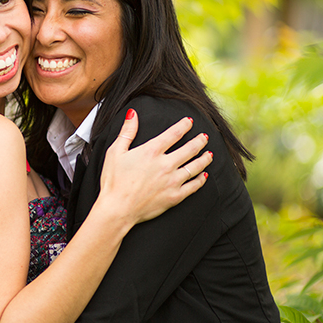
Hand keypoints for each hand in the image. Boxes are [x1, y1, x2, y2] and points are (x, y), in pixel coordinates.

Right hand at [99, 108, 211, 227]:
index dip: (184, 125)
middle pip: (190, 149)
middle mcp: (165, 164)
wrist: (117, 209)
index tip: (190, 121)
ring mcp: (172, 181)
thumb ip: (127, 132)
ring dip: (204, 158)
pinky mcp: (174, 196)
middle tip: (205, 136)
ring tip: (209, 154)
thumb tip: (133, 113)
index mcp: (151, 151)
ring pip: (195, 166)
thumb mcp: (115, 152)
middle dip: (199, 141)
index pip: (174, 133)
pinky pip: (193, 186)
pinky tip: (204, 175)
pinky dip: (201, 180)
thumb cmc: (113, 180)